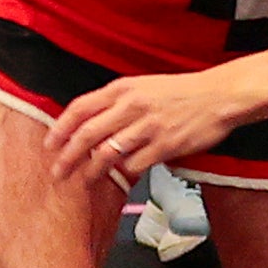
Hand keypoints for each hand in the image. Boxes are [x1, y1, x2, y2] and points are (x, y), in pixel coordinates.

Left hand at [45, 66, 255, 185]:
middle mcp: (132, 105)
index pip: (80, 108)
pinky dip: (125, 171)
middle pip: (88, 134)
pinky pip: (135, 164)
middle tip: (57, 172)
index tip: (50, 144)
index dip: (60, 128)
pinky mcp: (165, 145)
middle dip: (68, 156)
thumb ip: (115, 103)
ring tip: (85, 180)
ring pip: (108, 153)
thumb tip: (88, 125)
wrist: (217, 96)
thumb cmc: (179, 93)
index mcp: (123, 88)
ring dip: (92, 170)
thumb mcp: (142, 87)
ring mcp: (149, 126)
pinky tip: (122, 174)